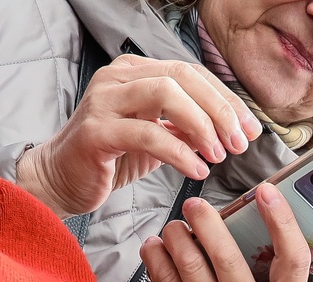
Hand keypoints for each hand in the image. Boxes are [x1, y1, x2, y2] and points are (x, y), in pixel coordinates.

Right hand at [15, 54, 250, 216]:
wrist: (61, 179)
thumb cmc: (110, 157)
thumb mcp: (157, 137)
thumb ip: (187, 128)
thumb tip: (232, 130)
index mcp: (135, 72)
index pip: (192, 73)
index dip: (227, 100)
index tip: (251, 130)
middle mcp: (118, 78)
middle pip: (183, 76)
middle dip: (219, 110)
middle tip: (239, 143)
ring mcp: (104, 101)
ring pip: (165, 93)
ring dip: (201, 125)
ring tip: (218, 155)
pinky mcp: (96, 132)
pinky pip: (147, 134)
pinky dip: (179, 152)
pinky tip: (196, 170)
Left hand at [148, 189, 312, 281]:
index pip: (293, 260)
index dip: (282, 222)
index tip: (266, 192)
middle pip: (227, 258)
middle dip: (207, 222)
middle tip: (196, 204)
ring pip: (191, 266)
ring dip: (177, 237)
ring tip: (176, 226)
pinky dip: (157, 259)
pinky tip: (157, 246)